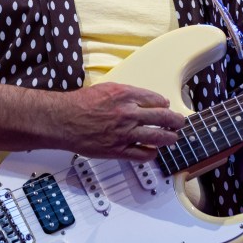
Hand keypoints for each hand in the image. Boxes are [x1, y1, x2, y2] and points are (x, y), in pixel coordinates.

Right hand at [51, 82, 185, 160]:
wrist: (63, 120)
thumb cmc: (80, 103)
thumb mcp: (106, 88)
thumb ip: (127, 93)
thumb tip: (145, 98)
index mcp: (126, 95)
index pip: (156, 99)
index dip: (164, 103)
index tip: (166, 106)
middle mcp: (128, 113)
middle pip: (163, 118)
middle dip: (175, 120)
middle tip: (180, 122)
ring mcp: (125, 133)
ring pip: (157, 137)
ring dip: (169, 137)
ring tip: (173, 137)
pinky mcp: (118, 149)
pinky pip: (142, 154)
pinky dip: (151, 153)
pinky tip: (153, 151)